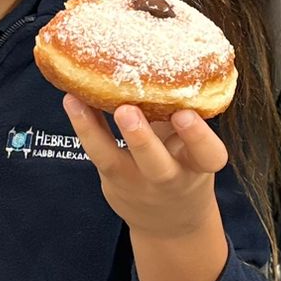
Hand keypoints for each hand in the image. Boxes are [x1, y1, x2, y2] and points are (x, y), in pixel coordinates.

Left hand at [63, 95, 227, 243]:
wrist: (168, 221)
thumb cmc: (184, 164)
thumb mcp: (194, 146)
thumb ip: (184, 113)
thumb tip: (174, 58)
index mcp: (198, 165)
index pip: (208, 155)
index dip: (198, 136)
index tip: (186, 113)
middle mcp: (169, 178)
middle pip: (157, 165)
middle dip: (142, 139)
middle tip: (127, 111)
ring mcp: (137, 182)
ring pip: (114, 161)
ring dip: (95, 131)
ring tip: (79, 100)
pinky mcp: (112, 180)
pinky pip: (96, 154)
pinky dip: (83, 125)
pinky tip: (72, 100)